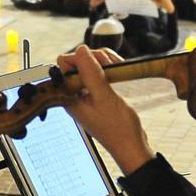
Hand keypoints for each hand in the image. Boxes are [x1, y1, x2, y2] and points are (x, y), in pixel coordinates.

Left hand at [51, 46, 153, 174]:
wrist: (131, 145)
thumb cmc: (118, 128)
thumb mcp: (104, 97)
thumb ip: (91, 73)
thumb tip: (81, 50)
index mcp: (69, 97)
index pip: (64, 65)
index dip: (80, 59)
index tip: (98, 65)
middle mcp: (74, 94)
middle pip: (78, 62)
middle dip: (96, 58)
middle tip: (112, 66)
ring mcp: (86, 94)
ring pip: (90, 65)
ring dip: (104, 62)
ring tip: (118, 68)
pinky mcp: (97, 93)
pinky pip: (99, 73)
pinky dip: (109, 68)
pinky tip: (118, 72)